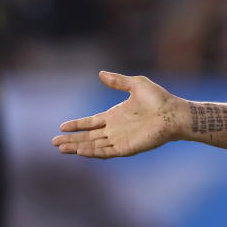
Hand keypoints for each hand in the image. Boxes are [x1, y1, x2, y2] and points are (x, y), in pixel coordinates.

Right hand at [52, 71, 184, 158]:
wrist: (173, 113)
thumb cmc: (158, 98)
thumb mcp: (136, 84)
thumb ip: (117, 81)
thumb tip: (100, 74)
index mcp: (115, 116)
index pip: (91, 122)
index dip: (77, 125)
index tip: (61, 127)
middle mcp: (115, 129)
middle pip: (88, 136)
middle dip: (71, 139)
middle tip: (54, 142)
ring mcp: (120, 139)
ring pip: (94, 145)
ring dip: (78, 147)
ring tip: (61, 149)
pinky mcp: (127, 148)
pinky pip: (106, 151)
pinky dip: (93, 152)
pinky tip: (80, 150)